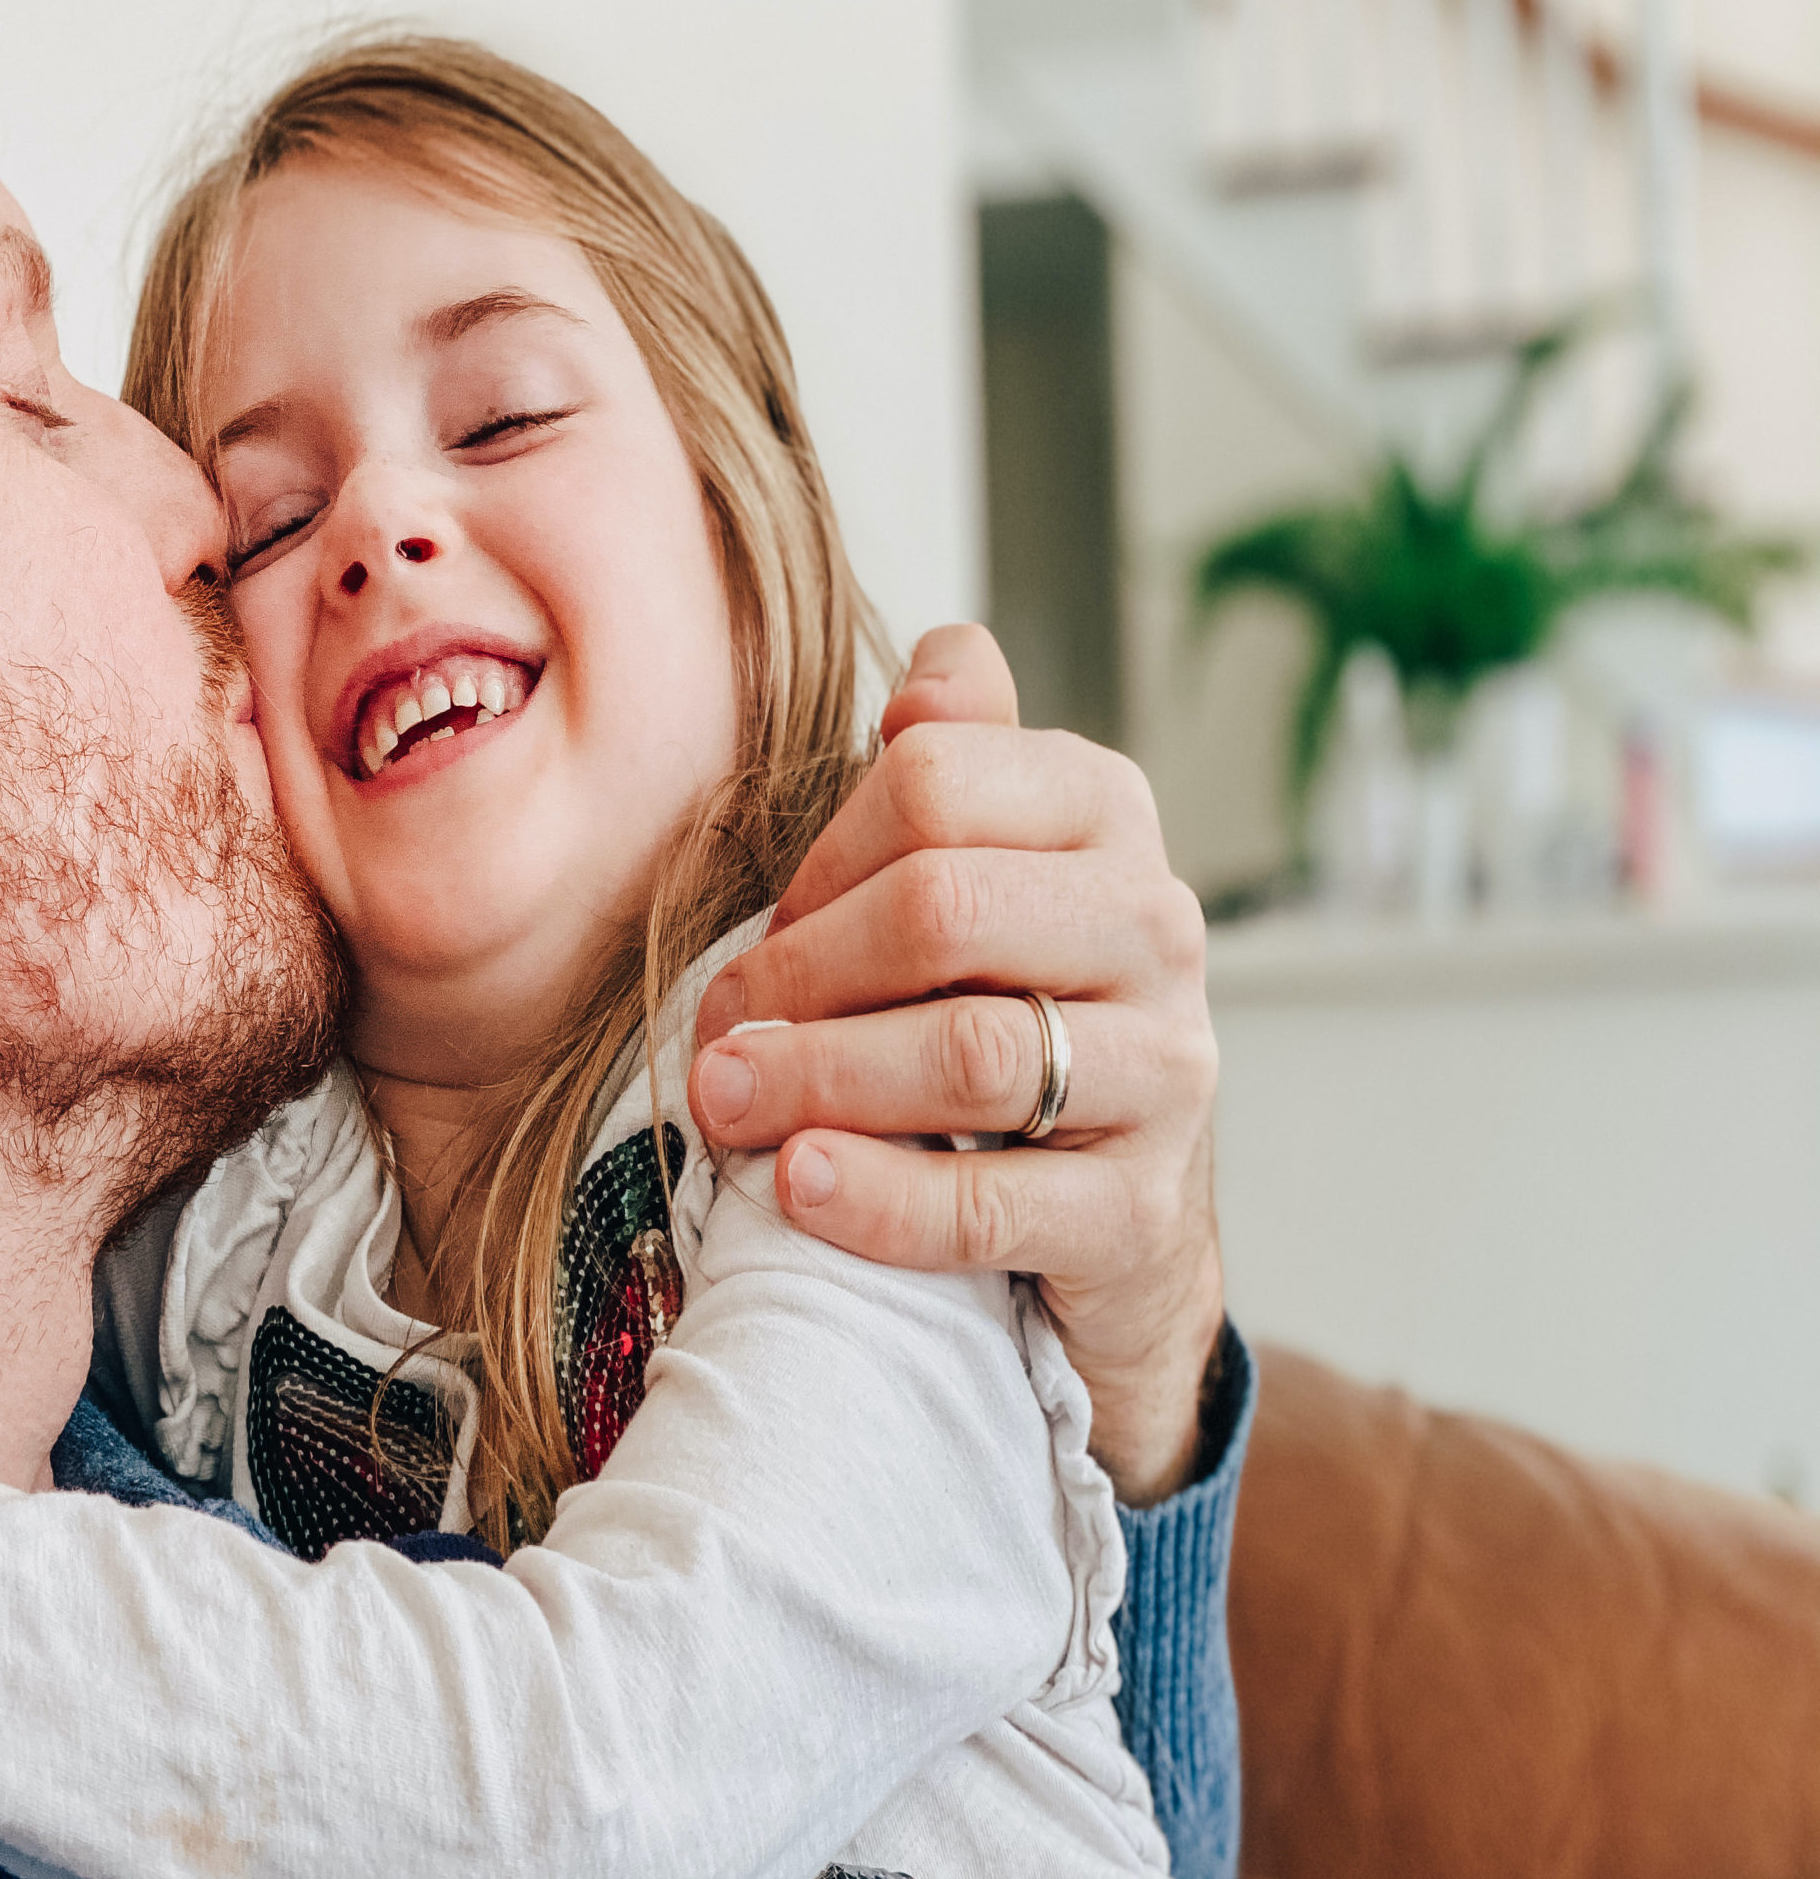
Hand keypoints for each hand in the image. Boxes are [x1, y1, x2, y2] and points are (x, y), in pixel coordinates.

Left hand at [687, 625, 1222, 1504]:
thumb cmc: (1007, 1015)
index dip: (818, 861)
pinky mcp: (1138, 1210)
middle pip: (942, 907)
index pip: (934, 782)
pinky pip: (991, 1202)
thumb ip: (956, 764)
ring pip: (967, 1051)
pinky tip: (798, 1182)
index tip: (764, 936)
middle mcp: (1155, 926)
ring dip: (815, 1078)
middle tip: (714, 1034)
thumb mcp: (980, 876)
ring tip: (723, 1103)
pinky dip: (877, 1197)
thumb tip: (934, 659)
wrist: (1110, 1219)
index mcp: (1103, 814)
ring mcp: (1165, 1071)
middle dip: (798, 971)